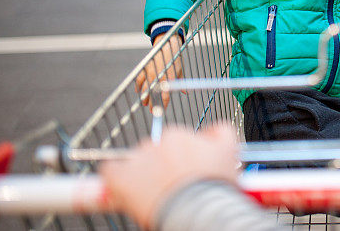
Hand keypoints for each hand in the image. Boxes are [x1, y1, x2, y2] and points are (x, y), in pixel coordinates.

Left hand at [100, 124, 239, 230]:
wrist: (198, 210)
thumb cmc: (213, 187)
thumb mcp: (228, 152)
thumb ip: (220, 133)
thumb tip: (212, 130)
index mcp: (178, 135)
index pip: (174, 143)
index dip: (178, 160)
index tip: (182, 174)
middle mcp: (156, 142)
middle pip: (155, 153)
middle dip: (160, 167)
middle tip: (170, 187)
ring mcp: (137, 159)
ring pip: (135, 163)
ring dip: (141, 175)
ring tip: (153, 196)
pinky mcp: (119, 177)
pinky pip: (110, 172)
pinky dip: (115, 179)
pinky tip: (124, 191)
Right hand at [135, 33, 183, 111]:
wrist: (167, 43)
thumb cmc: (175, 57)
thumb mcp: (180, 69)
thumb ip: (180, 81)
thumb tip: (186, 92)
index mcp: (169, 75)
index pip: (166, 93)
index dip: (163, 102)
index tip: (162, 109)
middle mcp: (159, 74)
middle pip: (154, 93)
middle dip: (153, 103)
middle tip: (153, 111)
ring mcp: (151, 70)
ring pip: (146, 87)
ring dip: (145, 97)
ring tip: (145, 104)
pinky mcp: (145, 67)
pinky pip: (139, 78)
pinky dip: (138, 86)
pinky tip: (138, 91)